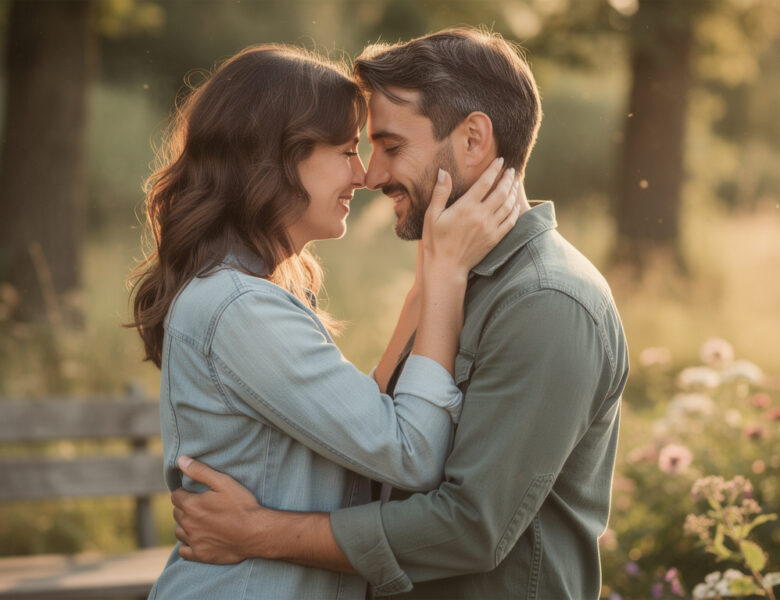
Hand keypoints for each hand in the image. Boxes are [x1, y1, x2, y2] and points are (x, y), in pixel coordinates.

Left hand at [171, 456, 270, 563]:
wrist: (256, 532)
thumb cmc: (242, 505)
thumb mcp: (223, 482)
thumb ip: (200, 471)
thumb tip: (181, 460)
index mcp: (191, 506)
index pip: (176, 496)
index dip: (184, 492)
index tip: (194, 492)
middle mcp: (188, 524)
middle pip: (177, 513)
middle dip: (185, 507)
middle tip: (200, 505)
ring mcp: (194, 541)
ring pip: (179, 531)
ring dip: (185, 525)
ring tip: (199, 521)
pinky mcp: (200, 555)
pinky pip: (184, 551)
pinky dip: (187, 544)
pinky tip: (197, 539)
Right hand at [422, 157, 522, 276]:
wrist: (446, 267)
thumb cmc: (436, 241)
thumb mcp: (432, 215)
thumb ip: (440, 193)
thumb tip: (443, 172)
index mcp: (466, 207)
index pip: (485, 182)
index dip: (494, 169)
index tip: (500, 161)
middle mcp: (481, 216)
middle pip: (501, 192)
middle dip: (508, 178)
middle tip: (511, 170)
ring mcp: (490, 228)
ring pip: (508, 205)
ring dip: (513, 192)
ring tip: (514, 183)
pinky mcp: (494, 239)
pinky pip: (510, 221)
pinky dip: (515, 210)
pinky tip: (516, 204)